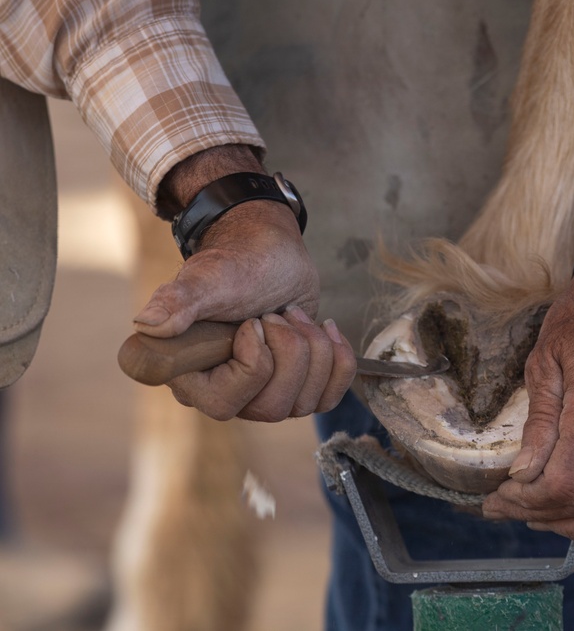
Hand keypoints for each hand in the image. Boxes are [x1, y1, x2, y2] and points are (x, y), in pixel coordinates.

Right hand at [132, 146, 355, 420]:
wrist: (270, 252)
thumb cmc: (235, 262)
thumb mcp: (209, 277)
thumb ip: (179, 300)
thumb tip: (146, 325)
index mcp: (191, 374)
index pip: (225, 404)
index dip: (252, 365)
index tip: (254, 322)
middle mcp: (226, 392)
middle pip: (273, 408)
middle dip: (290, 352)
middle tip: (278, 313)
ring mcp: (264, 392)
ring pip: (305, 403)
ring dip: (314, 348)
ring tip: (293, 314)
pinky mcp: (297, 384)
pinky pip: (329, 397)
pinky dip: (339, 361)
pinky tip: (327, 328)